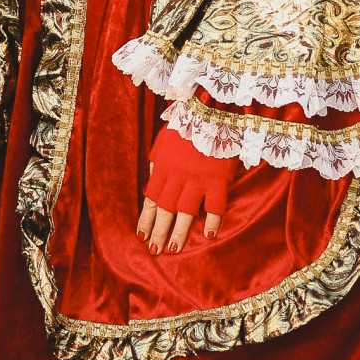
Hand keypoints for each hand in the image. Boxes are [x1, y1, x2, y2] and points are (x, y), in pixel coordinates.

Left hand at [137, 125, 237, 253]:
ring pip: (186, 212)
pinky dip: (213, 222)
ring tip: (173, 248)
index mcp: (162, 167)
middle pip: (165, 209)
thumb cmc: (188, 123)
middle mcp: (177, 176)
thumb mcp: (164, 141)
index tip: (141, 236)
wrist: (213, 109)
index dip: (145, 219)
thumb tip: (152, 182)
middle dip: (158, 231)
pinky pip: (215, 206)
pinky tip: (210, 235)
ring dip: (179, 232)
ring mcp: (198, 179)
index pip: (150, 198)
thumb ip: (157, 163)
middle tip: (154, 250)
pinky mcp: (218, 179)